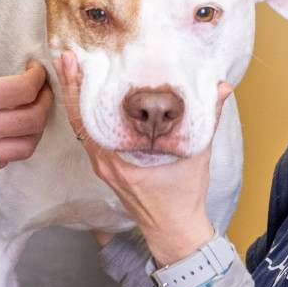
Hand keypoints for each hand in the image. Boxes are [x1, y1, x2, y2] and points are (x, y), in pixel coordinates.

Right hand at [0, 20, 53, 180]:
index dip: (38, 77)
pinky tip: (6, 134)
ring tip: (30, 114)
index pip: (26, 89)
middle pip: (34, 120)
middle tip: (42, 90)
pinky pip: (4, 161)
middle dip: (45, 102)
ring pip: (26, 146)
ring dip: (35, 129)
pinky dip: (14, 147)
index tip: (34, 69)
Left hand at [57, 52, 229, 263]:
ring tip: (73, 70)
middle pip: (79, 118)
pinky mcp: (105, 167)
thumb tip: (220, 89)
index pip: (90, 118)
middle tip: (67, 56)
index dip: (79, 88)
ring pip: (82, 126)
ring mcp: (102, 166)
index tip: (75, 62)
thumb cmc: (183, 198)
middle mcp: (104, 163)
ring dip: (77, 99)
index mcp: (119, 161)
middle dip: (73, 86)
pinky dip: (87, 114)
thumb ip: (207, 118)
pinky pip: (90, 136)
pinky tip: (88, 97)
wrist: (173, 230)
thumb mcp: (197, 155)